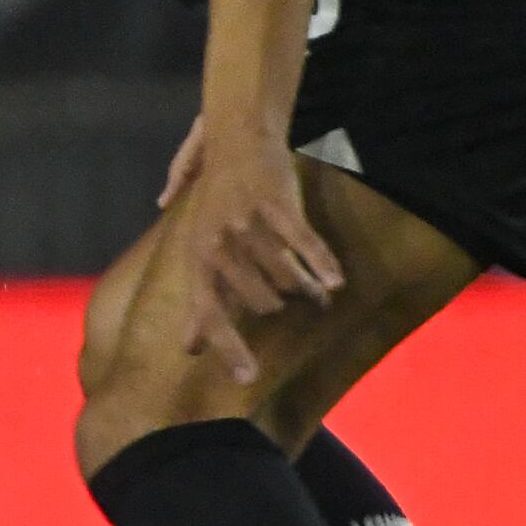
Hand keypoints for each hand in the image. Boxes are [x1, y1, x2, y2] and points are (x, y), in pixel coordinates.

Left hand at [153, 120, 343, 387]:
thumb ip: (198, 304)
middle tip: (302, 303)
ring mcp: (246, 224)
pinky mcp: (275, 205)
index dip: (229, 347)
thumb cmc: (216, 208)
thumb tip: (190, 350)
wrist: (236, 146)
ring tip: (320, 293)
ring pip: (286, 277)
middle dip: (284, 305)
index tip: (249, 379)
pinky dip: (322, 264)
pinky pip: (304, 244)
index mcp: (198, 260)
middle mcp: (218, 244)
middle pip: (262, 301)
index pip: (211, 313)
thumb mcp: (198, 254)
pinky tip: (335, 281)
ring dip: (308, 289)